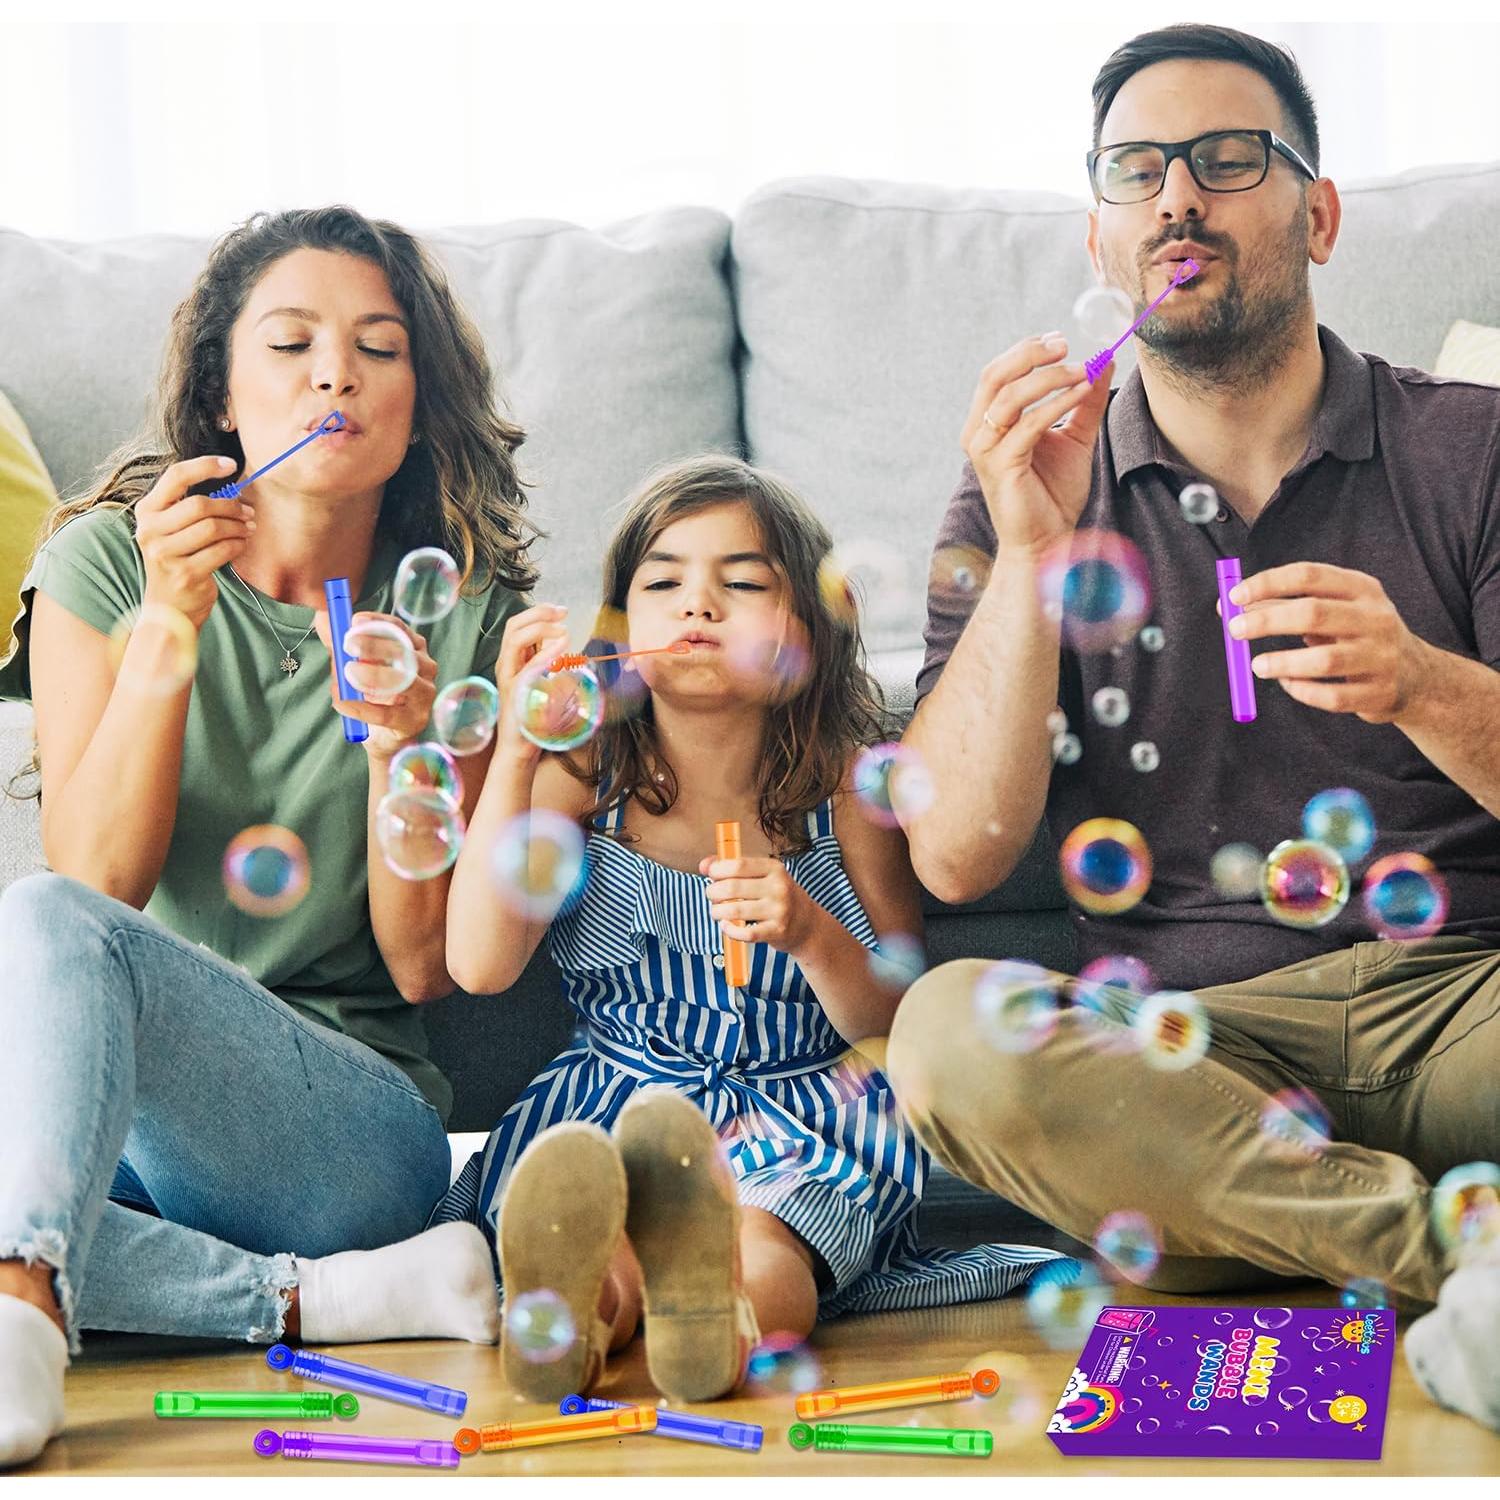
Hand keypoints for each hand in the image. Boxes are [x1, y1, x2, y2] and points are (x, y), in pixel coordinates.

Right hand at [135, 455, 253, 629]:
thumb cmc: (176, 561)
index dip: (205, 466)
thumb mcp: (172, 530)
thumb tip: (233, 489)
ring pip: (213, 528)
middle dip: (230, 506)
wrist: (167, 608)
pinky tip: (241, 544)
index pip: (175, 476)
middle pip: (200, 504)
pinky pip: (222, 550)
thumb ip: (189, 508)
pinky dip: (238, 545)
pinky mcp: (185, 574)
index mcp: (147, 512)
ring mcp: (165, 554)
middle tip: (248, 512)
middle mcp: (150, 531)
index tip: (231, 465)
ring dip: (238, 527)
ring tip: (248, 529)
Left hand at [312, 610, 438, 759]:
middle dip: (375, 646)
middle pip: (404, 652)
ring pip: (403, 681)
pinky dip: (361, 708)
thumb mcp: (355, 664)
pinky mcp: (413, 720)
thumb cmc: (374, 692)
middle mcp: (424, 667)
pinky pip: (387, 714)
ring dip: (373, 675)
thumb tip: (323, 618)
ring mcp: (423, 694)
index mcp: (413, 648)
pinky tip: (342, 702)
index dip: (378, 622)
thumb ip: (340, 643)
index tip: (355, 621)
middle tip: (349, 645)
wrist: (383, 734)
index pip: (399, 628)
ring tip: (348, 673)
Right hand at [493, 603, 570, 763]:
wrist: (519, 748)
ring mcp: (508, 678)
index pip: (518, 625)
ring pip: (515, 641)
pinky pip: (528, 667)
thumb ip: (548, 662)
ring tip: (564, 632)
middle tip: (563, 613)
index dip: (538, 612)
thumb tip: (565, 642)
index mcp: (512, 660)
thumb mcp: (543, 682)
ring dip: (541, 629)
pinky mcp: (516, 693)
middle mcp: (506, 666)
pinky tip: (562, 648)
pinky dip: (545, 653)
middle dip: (538, 613)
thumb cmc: (533, 717)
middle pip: (513, 626)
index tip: (562, 611)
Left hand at [700, 854, 819, 956]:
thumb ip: (733, 867)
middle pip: (733, 887)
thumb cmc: (777, 897)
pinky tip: (726, 926)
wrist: (807, 924)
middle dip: (713, 892)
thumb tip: (703, 865)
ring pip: (735, 911)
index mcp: (774, 869)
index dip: (717, 870)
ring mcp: (779, 910)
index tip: (711, 875)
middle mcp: (779, 887)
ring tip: (716, 912)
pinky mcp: (777, 931)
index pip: (738, 865)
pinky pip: (745, 933)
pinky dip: (730, 930)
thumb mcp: (763, 876)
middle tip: (711, 896)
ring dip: (717, 912)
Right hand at [960, 334, 1114, 556]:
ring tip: (1083, 370)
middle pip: (994, 375)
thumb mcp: (1075, 438)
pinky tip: (1082, 393)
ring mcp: (986, 450)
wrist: (1046, 541)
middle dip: (1030, 354)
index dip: (1026, 351)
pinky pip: (1029, 425)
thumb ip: (1085, 402)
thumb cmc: (1053, 494)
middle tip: (1065, 344)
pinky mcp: (1002, 466)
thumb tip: (1103, 362)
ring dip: (1050, 377)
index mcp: (988, 423)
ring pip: (1010, 396)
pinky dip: (1058, 403)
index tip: (1062, 340)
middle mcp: (978, 433)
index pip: (998, 373)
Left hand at [1227, 561, 1429, 722]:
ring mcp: (1381, 657)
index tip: (1234, 597)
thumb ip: (1281, 606)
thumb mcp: (1330, 612)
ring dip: (1282, 663)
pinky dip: (1302, 691)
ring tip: (1257, 666)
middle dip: (1268, 621)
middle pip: (1314, 613)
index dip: (1269, 583)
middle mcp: (1375, 618)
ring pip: (1325, 660)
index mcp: (1362, 589)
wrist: (1415, 677)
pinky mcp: (1379, 693)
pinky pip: (1332, 696)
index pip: (1310, 576)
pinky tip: (1288, 684)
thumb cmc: (1355, 636)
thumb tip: (1228, 606)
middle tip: (1234, 631)